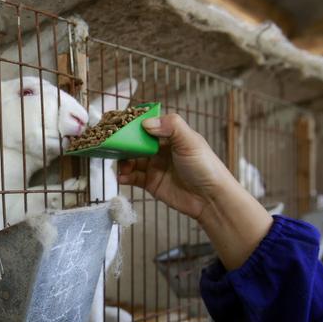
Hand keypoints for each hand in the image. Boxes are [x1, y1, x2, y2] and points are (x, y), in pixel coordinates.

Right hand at [118, 113, 272, 270]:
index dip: (132, 124)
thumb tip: (145, 123)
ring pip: (131, 160)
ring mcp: (154, 166)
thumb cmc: (205, 166)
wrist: (210, 198)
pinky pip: (132, 177)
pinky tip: (122, 177)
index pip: (147, 125)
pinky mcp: (150, 182)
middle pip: (135, 143)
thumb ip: (171, 126)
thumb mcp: (190, 141)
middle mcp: (160, 149)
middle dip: (123, 144)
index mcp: (170, 135)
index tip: (118, 123)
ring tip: (120, 165)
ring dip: (122, 161)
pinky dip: (124, 176)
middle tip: (112, 146)